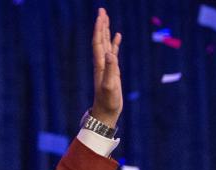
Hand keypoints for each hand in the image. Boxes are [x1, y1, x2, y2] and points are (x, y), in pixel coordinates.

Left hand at [90, 8, 121, 127]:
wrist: (105, 113)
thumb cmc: (107, 102)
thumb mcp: (110, 86)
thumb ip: (110, 70)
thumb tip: (111, 54)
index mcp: (100, 65)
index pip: (98, 42)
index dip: (99, 28)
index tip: (100, 15)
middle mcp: (101, 63)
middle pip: (100, 40)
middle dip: (101, 25)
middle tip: (102, 10)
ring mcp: (107, 66)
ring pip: (105, 44)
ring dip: (106, 31)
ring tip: (106, 18)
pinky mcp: (112, 71)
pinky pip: (113, 53)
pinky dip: (114, 43)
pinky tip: (117, 36)